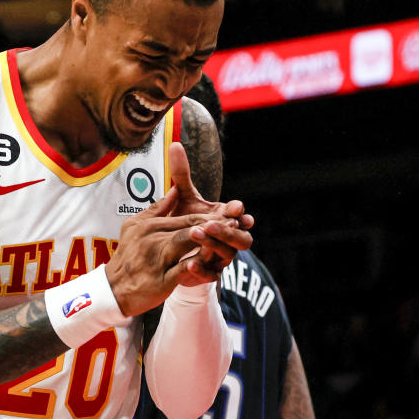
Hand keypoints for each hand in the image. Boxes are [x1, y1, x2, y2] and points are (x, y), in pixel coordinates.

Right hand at [104, 188, 234, 315]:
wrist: (114, 289)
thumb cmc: (127, 256)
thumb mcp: (135, 226)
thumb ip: (157, 208)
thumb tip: (174, 190)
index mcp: (149, 225)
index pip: (185, 217)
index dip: (208, 215)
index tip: (228, 214)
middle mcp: (153, 238)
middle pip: (189, 226)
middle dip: (214, 223)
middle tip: (236, 221)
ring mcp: (157, 258)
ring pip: (186, 242)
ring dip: (209, 238)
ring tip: (228, 237)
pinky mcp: (161, 279)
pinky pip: (183, 269)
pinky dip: (199, 267)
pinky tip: (214, 267)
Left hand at [167, 142, 252, 280]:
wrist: (175, 250)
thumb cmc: (185, 219)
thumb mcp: (183, 196)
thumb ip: (182, 174)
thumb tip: (175, 144)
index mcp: (227, 220)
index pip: (241, 217)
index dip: (240, 212)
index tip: (236, 206)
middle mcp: (229, 239)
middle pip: (243, 239)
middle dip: (228, 230)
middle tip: (211, 222)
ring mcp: (221, 257)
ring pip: (229, 255)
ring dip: (214, 245)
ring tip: (197, 235)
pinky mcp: (209, 273)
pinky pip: (211, 274)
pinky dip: (202, 268)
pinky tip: (189, 263)